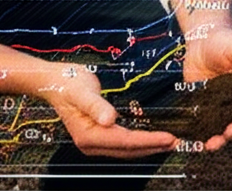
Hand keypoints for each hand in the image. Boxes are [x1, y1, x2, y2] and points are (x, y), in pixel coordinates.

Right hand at [42, 69, 178, 158]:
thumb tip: (110, 120)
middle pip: (128, 150)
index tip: (168, 137)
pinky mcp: (98, 136)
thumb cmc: (68, 83)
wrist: (54, 81)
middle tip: (176, 142)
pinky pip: (123, 143)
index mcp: (88, 136)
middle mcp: (91, 143)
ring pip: (127, 150)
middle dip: (153, 147)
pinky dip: (139, 142)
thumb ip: (96, 105)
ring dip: (148, 147)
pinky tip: (151, 138)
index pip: (125, 142)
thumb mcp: (82, 91)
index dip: (148, 141)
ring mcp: (94, 142)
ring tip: (169, 142)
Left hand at [181, 25, 231, 150]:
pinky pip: (201, 121)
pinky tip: (188, 136)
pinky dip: (196, 131)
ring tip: (203, 145)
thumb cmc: (224, 41)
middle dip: (226, 138)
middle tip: (213, 144)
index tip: (231, 131)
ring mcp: (219, 106)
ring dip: (212, 138)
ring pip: (218, 128)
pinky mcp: (202, 105)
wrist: (202, 39)